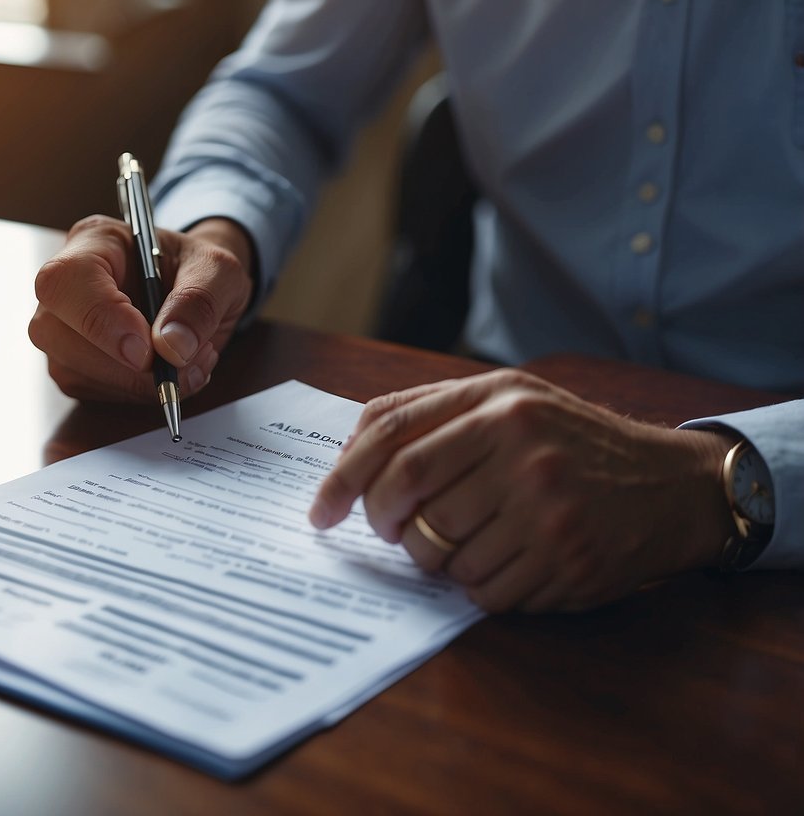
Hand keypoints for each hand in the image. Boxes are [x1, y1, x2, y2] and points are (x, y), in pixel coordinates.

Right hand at [29, 215, 253, 401]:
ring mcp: (61, 325)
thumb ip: (200, 301)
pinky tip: (165, 373)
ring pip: (70, 370)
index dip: (100, 318)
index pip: (66, 278)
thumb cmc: (199, 270)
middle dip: (120, 365)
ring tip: (188, 363)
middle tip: (179, 365)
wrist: (198, 289)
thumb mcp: (220, 272)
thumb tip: (172, 347)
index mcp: (95, 241)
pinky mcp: (72, 362)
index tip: (146, 350)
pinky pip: (89, 391)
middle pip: (54, 331)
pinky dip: (133, 393)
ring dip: (134, 383)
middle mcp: (66, 283)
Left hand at [308, 369, 733, 611]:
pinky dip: (478, 585)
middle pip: (407, 501)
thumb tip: (348, 452)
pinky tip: (504, 561)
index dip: (343, 480)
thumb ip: (429, 412)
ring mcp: (546, 507)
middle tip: (389, 531)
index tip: (320, 513)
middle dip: (383, 525)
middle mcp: (521, 448)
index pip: (391, 440)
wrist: (670, 485)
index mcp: (498, 401)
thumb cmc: (568, 442)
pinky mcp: (566, 560)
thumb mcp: (506, 399)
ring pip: (441, 554)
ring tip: (465, 540)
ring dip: (436, 559)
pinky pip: (484, 591)